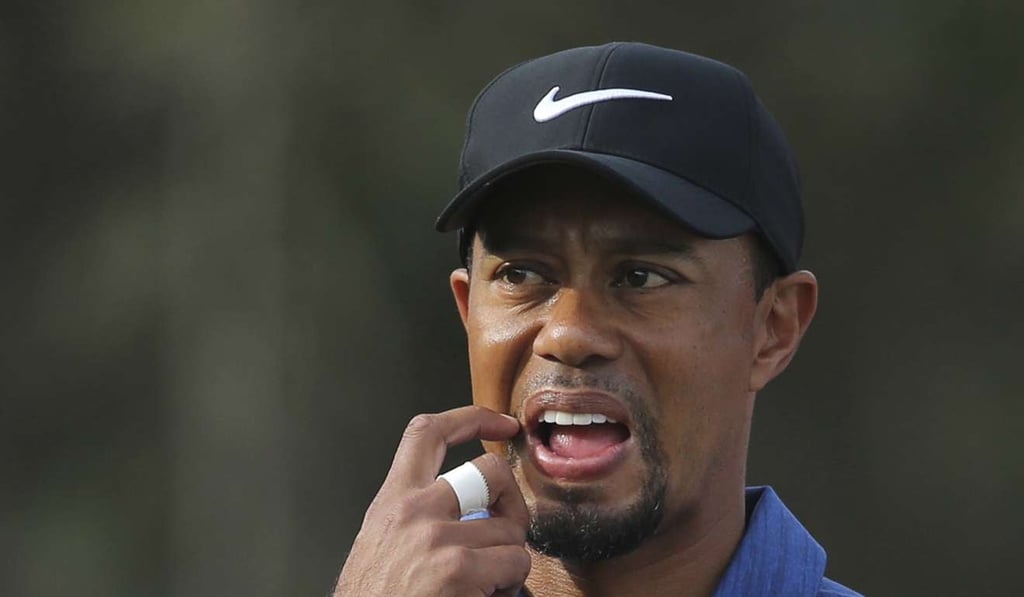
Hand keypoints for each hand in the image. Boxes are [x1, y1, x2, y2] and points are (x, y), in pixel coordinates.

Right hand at [334, 406, 529, 596]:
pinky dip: (511, 582)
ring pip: (511, 528)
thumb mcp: (383, 540)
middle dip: (512, 497)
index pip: (428, 432)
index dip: (471, 417)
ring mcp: (436, 537)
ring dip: (508, 557)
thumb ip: (417, 513)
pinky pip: (515, 562)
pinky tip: (485, 593)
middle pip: (490, 470)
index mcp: (392, 498)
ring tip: (485, 578)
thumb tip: (471, 506)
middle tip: (508, 524)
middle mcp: (413, 509)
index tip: (501, 423)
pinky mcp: (457, 568)